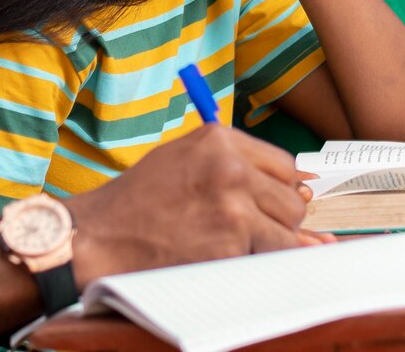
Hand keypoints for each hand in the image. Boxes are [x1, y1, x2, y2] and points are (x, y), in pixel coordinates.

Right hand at [65, 125, 319, 286]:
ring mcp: (232, 209)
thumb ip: (237, 164)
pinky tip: (220, 257)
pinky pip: (266, 260)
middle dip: (277, 220)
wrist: (98, 236)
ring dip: (269, 244)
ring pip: (288, 233)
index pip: (285, 165)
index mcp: (219, 140)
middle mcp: (231, 168)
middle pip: (292, 200)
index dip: (278, 190)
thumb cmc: (139, 200)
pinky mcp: (229, 247)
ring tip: (230, 243)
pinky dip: (252, 264)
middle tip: (245, 229)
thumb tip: (305, 189)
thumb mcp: (185, 158)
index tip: (267, 204)